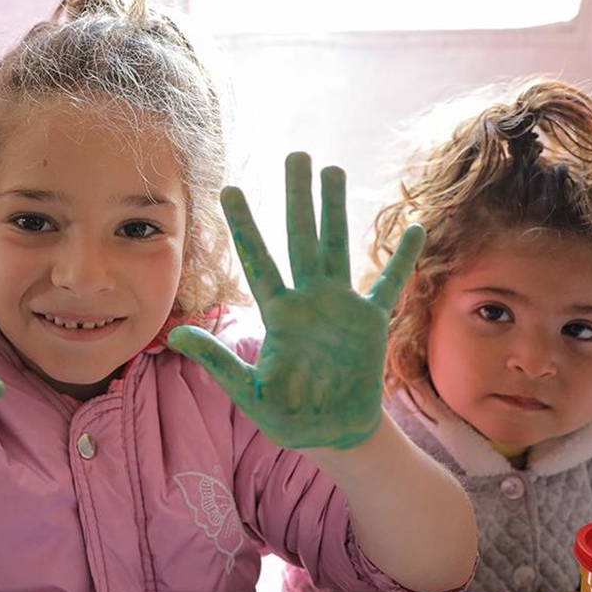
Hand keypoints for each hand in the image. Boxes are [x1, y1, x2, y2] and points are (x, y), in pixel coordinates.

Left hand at [168, 152, 423, 449]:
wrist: (331, 435)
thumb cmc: (286, 416)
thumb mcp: (247, 392)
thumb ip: (217, 361)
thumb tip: (176, 335)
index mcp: (277, 315)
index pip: (257, 260)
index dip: (244, 225)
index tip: (229, 189)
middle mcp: (307, 301)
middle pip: (300, 238)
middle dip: (297, 198)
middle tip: (296, 155)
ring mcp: (340, 307)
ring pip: (337, 247)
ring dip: (336, 210)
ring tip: (333, 171)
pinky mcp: (371, 323)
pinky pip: (388, 285)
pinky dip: (401, 259)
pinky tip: (415, 228)